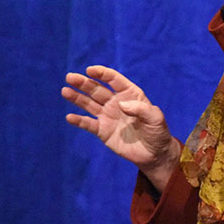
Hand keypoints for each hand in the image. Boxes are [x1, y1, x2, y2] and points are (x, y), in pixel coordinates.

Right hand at [62, 65, 179, 190]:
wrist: (154, 154)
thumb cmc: (158, 132)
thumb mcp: (155, 118)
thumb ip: (141, 109)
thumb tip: (121, 105)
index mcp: (130, 94)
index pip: (113, 80)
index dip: (102, 73)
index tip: (90, 70)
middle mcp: (116, 102)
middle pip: (97, 90)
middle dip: (84, 83)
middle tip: (70, 77)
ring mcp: (108, 116)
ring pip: (89, 104)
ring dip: (77, 98)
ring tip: (65, 91)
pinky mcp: (103, 131)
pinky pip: (88, 124)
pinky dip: (79, 121)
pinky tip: (69, 117)